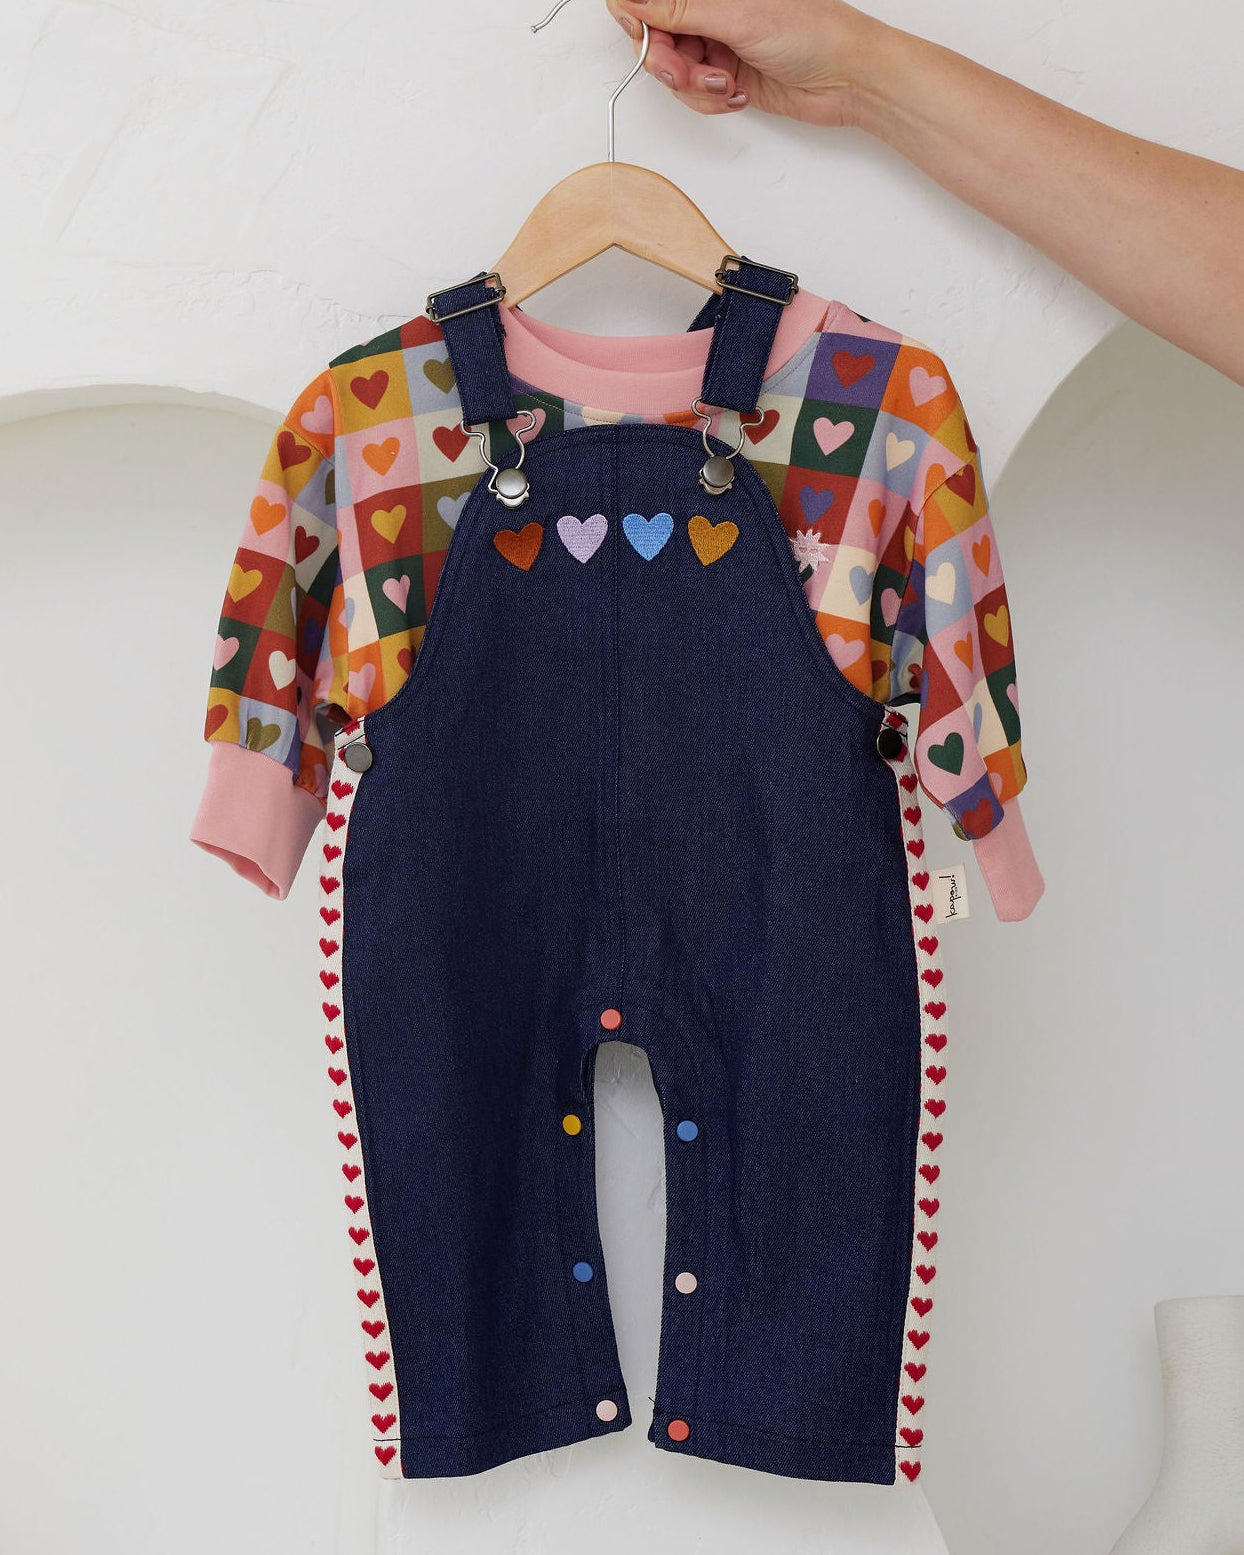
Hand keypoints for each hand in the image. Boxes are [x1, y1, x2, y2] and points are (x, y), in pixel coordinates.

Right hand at [604, 0, 875, 127]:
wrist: (847, 77)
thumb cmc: (812, 32)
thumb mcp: (737, 16)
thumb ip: (679, 9)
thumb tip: (631, 2)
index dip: (638, 16)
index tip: (644, 34)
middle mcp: (711, 11)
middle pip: (655, 36)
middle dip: (667, 61)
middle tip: (686, 73)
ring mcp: (717, 44)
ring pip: (673, 71)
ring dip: (693, 87)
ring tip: (724, 86)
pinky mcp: (725, 77)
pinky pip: (695, 94)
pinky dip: (708, 101)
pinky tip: (734, 94)